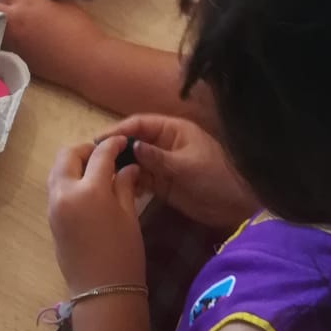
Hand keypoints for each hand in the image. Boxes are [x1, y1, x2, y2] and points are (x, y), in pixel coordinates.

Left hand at [47, 136, 147, 294]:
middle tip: (104, 156)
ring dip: (73, 162)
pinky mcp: (50, 217)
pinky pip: (55, 187)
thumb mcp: (129, 216)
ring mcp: (54, 205)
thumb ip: (125, 185)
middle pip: (68, 155)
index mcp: (90, 190)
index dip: (113, 146)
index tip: (122, 143)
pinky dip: (68, 179)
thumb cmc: (124, 254)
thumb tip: (128, 166)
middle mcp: (65, 192)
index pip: (100, 155)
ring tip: (95, 170)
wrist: (103, 292)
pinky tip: (86, 187)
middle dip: (86, 149)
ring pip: (57, 169)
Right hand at [104, 114, 257, 230]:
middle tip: (92, 160)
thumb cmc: (217, 177)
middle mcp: (165, 143)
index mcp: (173, 130)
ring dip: (119, 167)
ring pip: (134, 161)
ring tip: (100, 176)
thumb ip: (159, 157)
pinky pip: (141, 178)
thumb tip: (132, 146)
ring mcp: (163, 164)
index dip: (119, 130)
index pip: (140, 124)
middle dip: (115, 149)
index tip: (99, 141)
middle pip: (134, 141)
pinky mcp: (163, 183)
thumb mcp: (187, 166)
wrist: (238, 207)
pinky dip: (129, 181)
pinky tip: (117, 188)